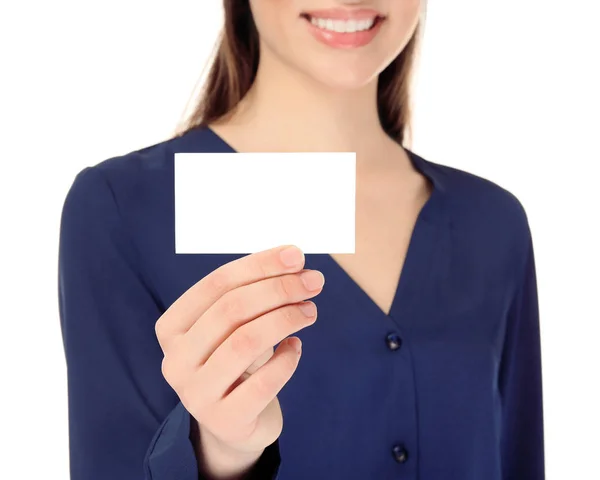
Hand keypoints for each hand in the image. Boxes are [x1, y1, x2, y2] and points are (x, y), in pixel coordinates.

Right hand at [155, 245, 323, 474]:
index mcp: (172, 327)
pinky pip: (264, 383)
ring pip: (246, 342)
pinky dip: (287, 359)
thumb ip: (251, 294)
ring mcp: (196, 394)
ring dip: (286, 319)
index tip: (296, 255)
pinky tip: (296, 347)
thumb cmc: (236, 361)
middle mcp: (176, 360)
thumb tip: (292, 259)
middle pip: (231, 309)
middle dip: (279, 289)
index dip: (259, 265)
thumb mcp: (232, 327)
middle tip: (314, 281)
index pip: (216, 284)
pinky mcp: (225, 421)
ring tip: (310, 310)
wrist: (234, 422)